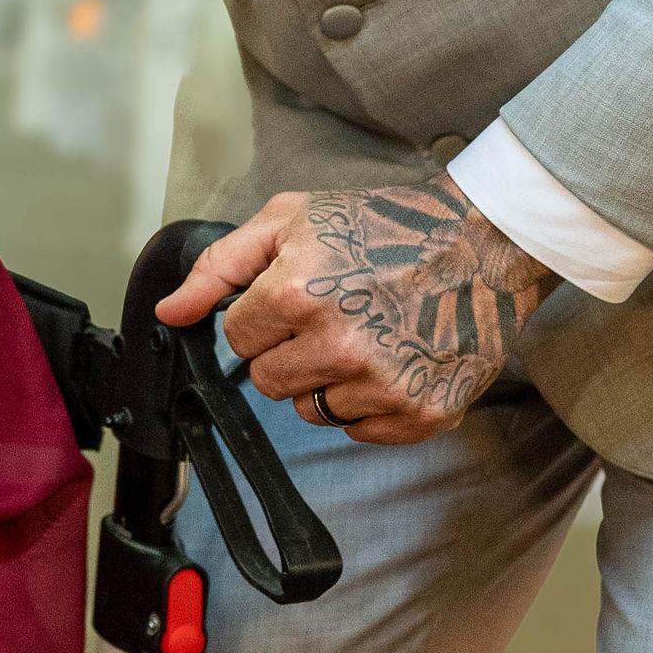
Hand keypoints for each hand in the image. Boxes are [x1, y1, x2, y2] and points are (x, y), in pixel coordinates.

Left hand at [156, 175, 551, 444]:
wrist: (482, 240)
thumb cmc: (382, 225)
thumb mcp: (292, 221)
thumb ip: (220, 267)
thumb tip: (171, 313)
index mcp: (298, 293)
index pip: (238, 338)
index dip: (262, 316)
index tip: (298, 296)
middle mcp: (338, 345)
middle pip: (268, 383)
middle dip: (288, 352)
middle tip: (333, 316)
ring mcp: (383, 384)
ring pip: (313, 411)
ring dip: (328, 380)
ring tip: (368, 335)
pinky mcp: (421, 413)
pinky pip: (360, 432)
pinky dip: (369, 406)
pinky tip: (393, 361)